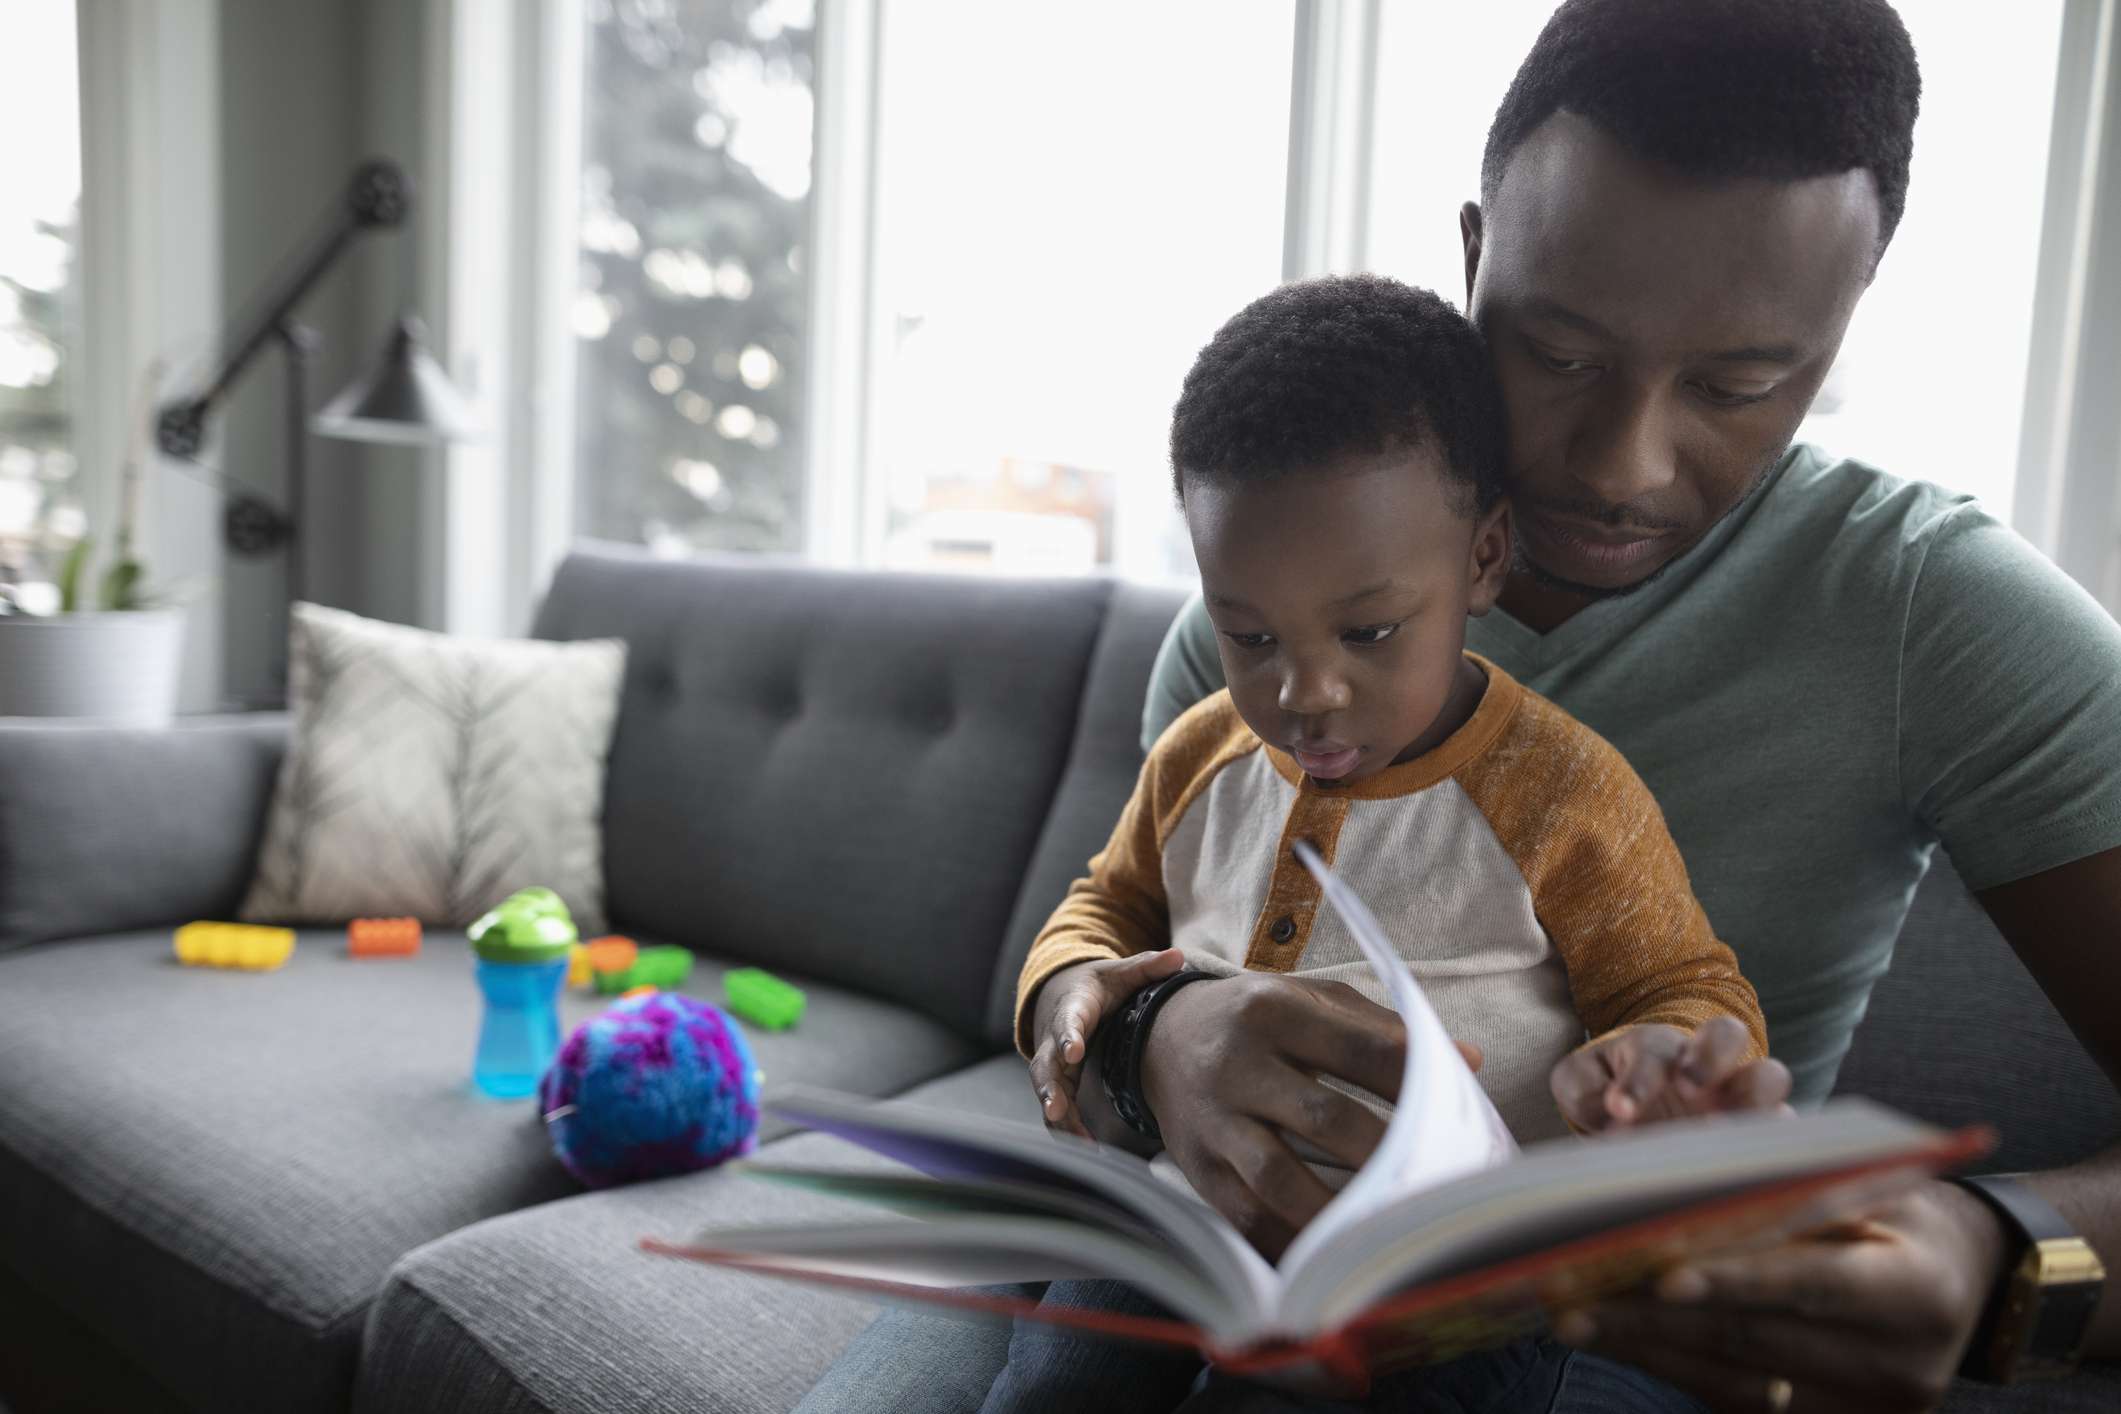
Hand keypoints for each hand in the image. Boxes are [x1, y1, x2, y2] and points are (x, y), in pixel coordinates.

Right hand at [1027, 949, 1187, 1137]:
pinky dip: (1066, 1128)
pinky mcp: (1058, 1083)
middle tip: (1055, 1109)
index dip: (1069, 1035)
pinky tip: (1087, 1148)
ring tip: (1078, 1142)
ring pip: (1048, 1092)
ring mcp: (1053, 1064)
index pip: (1069, 1021)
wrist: (1062, 994)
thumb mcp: (1120, 972)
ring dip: (1058, 1117)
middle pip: (1047, 1065)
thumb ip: (1148, 967)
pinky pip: (1057, 1108)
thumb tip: (1178, 958)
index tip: (1074, 1051)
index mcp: (1074, 1007)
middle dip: (1049, 1087)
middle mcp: (1056, 1039)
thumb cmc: (1098, 986)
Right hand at [1137, 971, 1481, 1259]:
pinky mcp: (1197, 1167)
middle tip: (1439, 1181)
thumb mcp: (1311, 1000)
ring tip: (1391, 1227)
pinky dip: (1292, 1240)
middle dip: (1387, 1153)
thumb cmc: (1258, 1018)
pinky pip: (1247, 1216)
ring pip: (1280, 1177)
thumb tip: (1469, 1061)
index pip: (1359, 1048)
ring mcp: (1214, 1120)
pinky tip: (1335, 1252)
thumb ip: (1385, 1028)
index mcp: (1274, 1012)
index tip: (1458, 1106)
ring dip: (1341, 1210)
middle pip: (1325, 1117)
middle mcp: (1239, 1064)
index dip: (1413, 1081)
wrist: (1158, 1036)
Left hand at [1551, 1016, 1792, 1132]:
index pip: (1655, 1052)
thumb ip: (1583, 1089)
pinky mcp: (1759, 1132)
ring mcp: (1738, 1095)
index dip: (1640, 1078)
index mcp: (1657, 1047)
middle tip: (1687, 1092)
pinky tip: (1755, 1171)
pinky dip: (1777, 1146)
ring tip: (1725, 1134)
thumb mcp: (1581, 1084)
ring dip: (1756, 1101)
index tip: (1619, 1109)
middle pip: (1727, 1034)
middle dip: (1710, 1058)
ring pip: (1770, 1077)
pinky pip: (1785, 1132)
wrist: (1637, 1112)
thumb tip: (1610, 1116)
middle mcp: (1705, 1063)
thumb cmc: (1607, 1089)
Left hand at [1554, 1179, 2009, 1411]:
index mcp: (1915, 1293)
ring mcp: (1860, 1410)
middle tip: (1571, 1286)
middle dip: (1655, 1314)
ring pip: (1733, 1380)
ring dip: (1645, 1345)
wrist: (1962, 1285)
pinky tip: (1615, 1336)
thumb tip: (1680, 1168)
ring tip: (1570, 1313)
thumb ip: (1792, 1185)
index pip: (1810, 1284)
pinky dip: (1671, 1364)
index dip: (1736, 1279)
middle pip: (1754, 1339)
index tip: (1661, 1274)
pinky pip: (1735, 1400)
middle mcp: (1895, 1367)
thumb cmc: (1899, 1215)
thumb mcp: (1869, 1187)